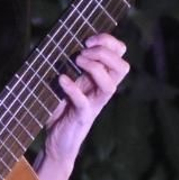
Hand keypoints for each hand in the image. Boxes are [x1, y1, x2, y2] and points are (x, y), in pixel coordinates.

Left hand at [43, 32, 129, 171]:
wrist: (56, 141)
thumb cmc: (60, 107)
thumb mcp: (65, 81)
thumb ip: (67, 64)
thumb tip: (58, 39)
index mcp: (100, 77)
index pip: (119, 55)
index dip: (110, 42)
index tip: (89, 38)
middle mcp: (101, 90)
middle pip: (122, 67)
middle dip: (105, 53)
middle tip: (82, 51)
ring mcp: (94, 104)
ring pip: (111, 85)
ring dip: (95, 68)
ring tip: (77, 61)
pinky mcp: (82, 117)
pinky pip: (84, 102)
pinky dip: (74, 89)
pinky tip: (62, 79)